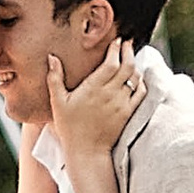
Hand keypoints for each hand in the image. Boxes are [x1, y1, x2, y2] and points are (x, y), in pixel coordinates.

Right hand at [47, 38, 142, 165]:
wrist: (87, 151)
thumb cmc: (70, 127)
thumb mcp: (58, 102)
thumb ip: (55, 78)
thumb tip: (51, 57)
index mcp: (93, 88)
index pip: (111, 62)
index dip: (116, 49)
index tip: (116, 41)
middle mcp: (110, 93)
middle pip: (127, 66)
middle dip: (129, 51)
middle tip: (127, 43)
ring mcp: (122, 103)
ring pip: (135, 77)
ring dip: (135, 64)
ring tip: (131, 57)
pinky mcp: (128, 113)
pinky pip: (141, 93)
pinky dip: (141, 82)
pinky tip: (136, 77)